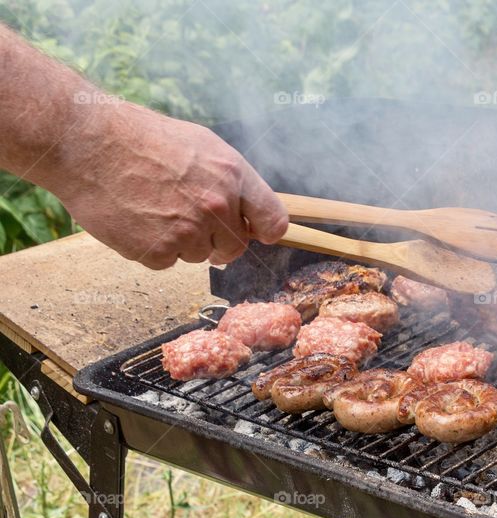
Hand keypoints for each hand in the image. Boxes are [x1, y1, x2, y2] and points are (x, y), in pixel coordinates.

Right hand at [54, 101, 286, 268]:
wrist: (86, 141)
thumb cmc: (142, 138)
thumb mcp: (201, 145)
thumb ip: (231, 180)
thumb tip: (247, 210)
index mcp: (233, 176)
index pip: (274, 220)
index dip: (265, 231)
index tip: (256, 233)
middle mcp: (217, 206)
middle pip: (235, 247)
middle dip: (216, 241)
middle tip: (186, 219)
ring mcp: (188, 231)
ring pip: (198, 256)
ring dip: (180, 242)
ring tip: (152, 209)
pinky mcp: (158, 251)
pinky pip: (166, 263)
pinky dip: (152, 248)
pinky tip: (136, 220)